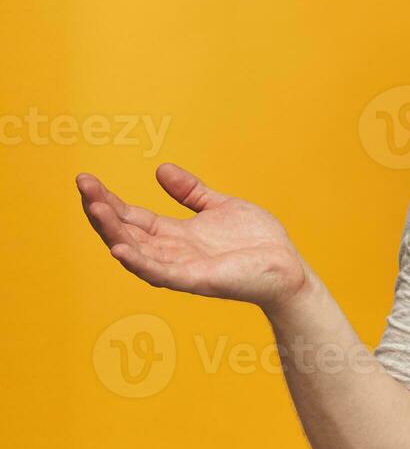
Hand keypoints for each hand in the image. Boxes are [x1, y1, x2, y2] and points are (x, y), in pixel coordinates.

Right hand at [76, 162, 309, 311]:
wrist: (288, 267)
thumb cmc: (256, 242)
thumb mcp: (220, 207)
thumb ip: (190, 192)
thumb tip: (160, 169)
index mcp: (175, 235)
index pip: (131, 216)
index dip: (108, 200)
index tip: (86, 180)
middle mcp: (171, 252)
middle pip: (126, 232)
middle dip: (102, 211)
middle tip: (83, 186)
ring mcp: (181, 268)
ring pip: (136, 251)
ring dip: (113, 232)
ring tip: (94, 209)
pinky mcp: (196, 280)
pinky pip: (160, 273)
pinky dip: (138, 262)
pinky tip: (119, 249)